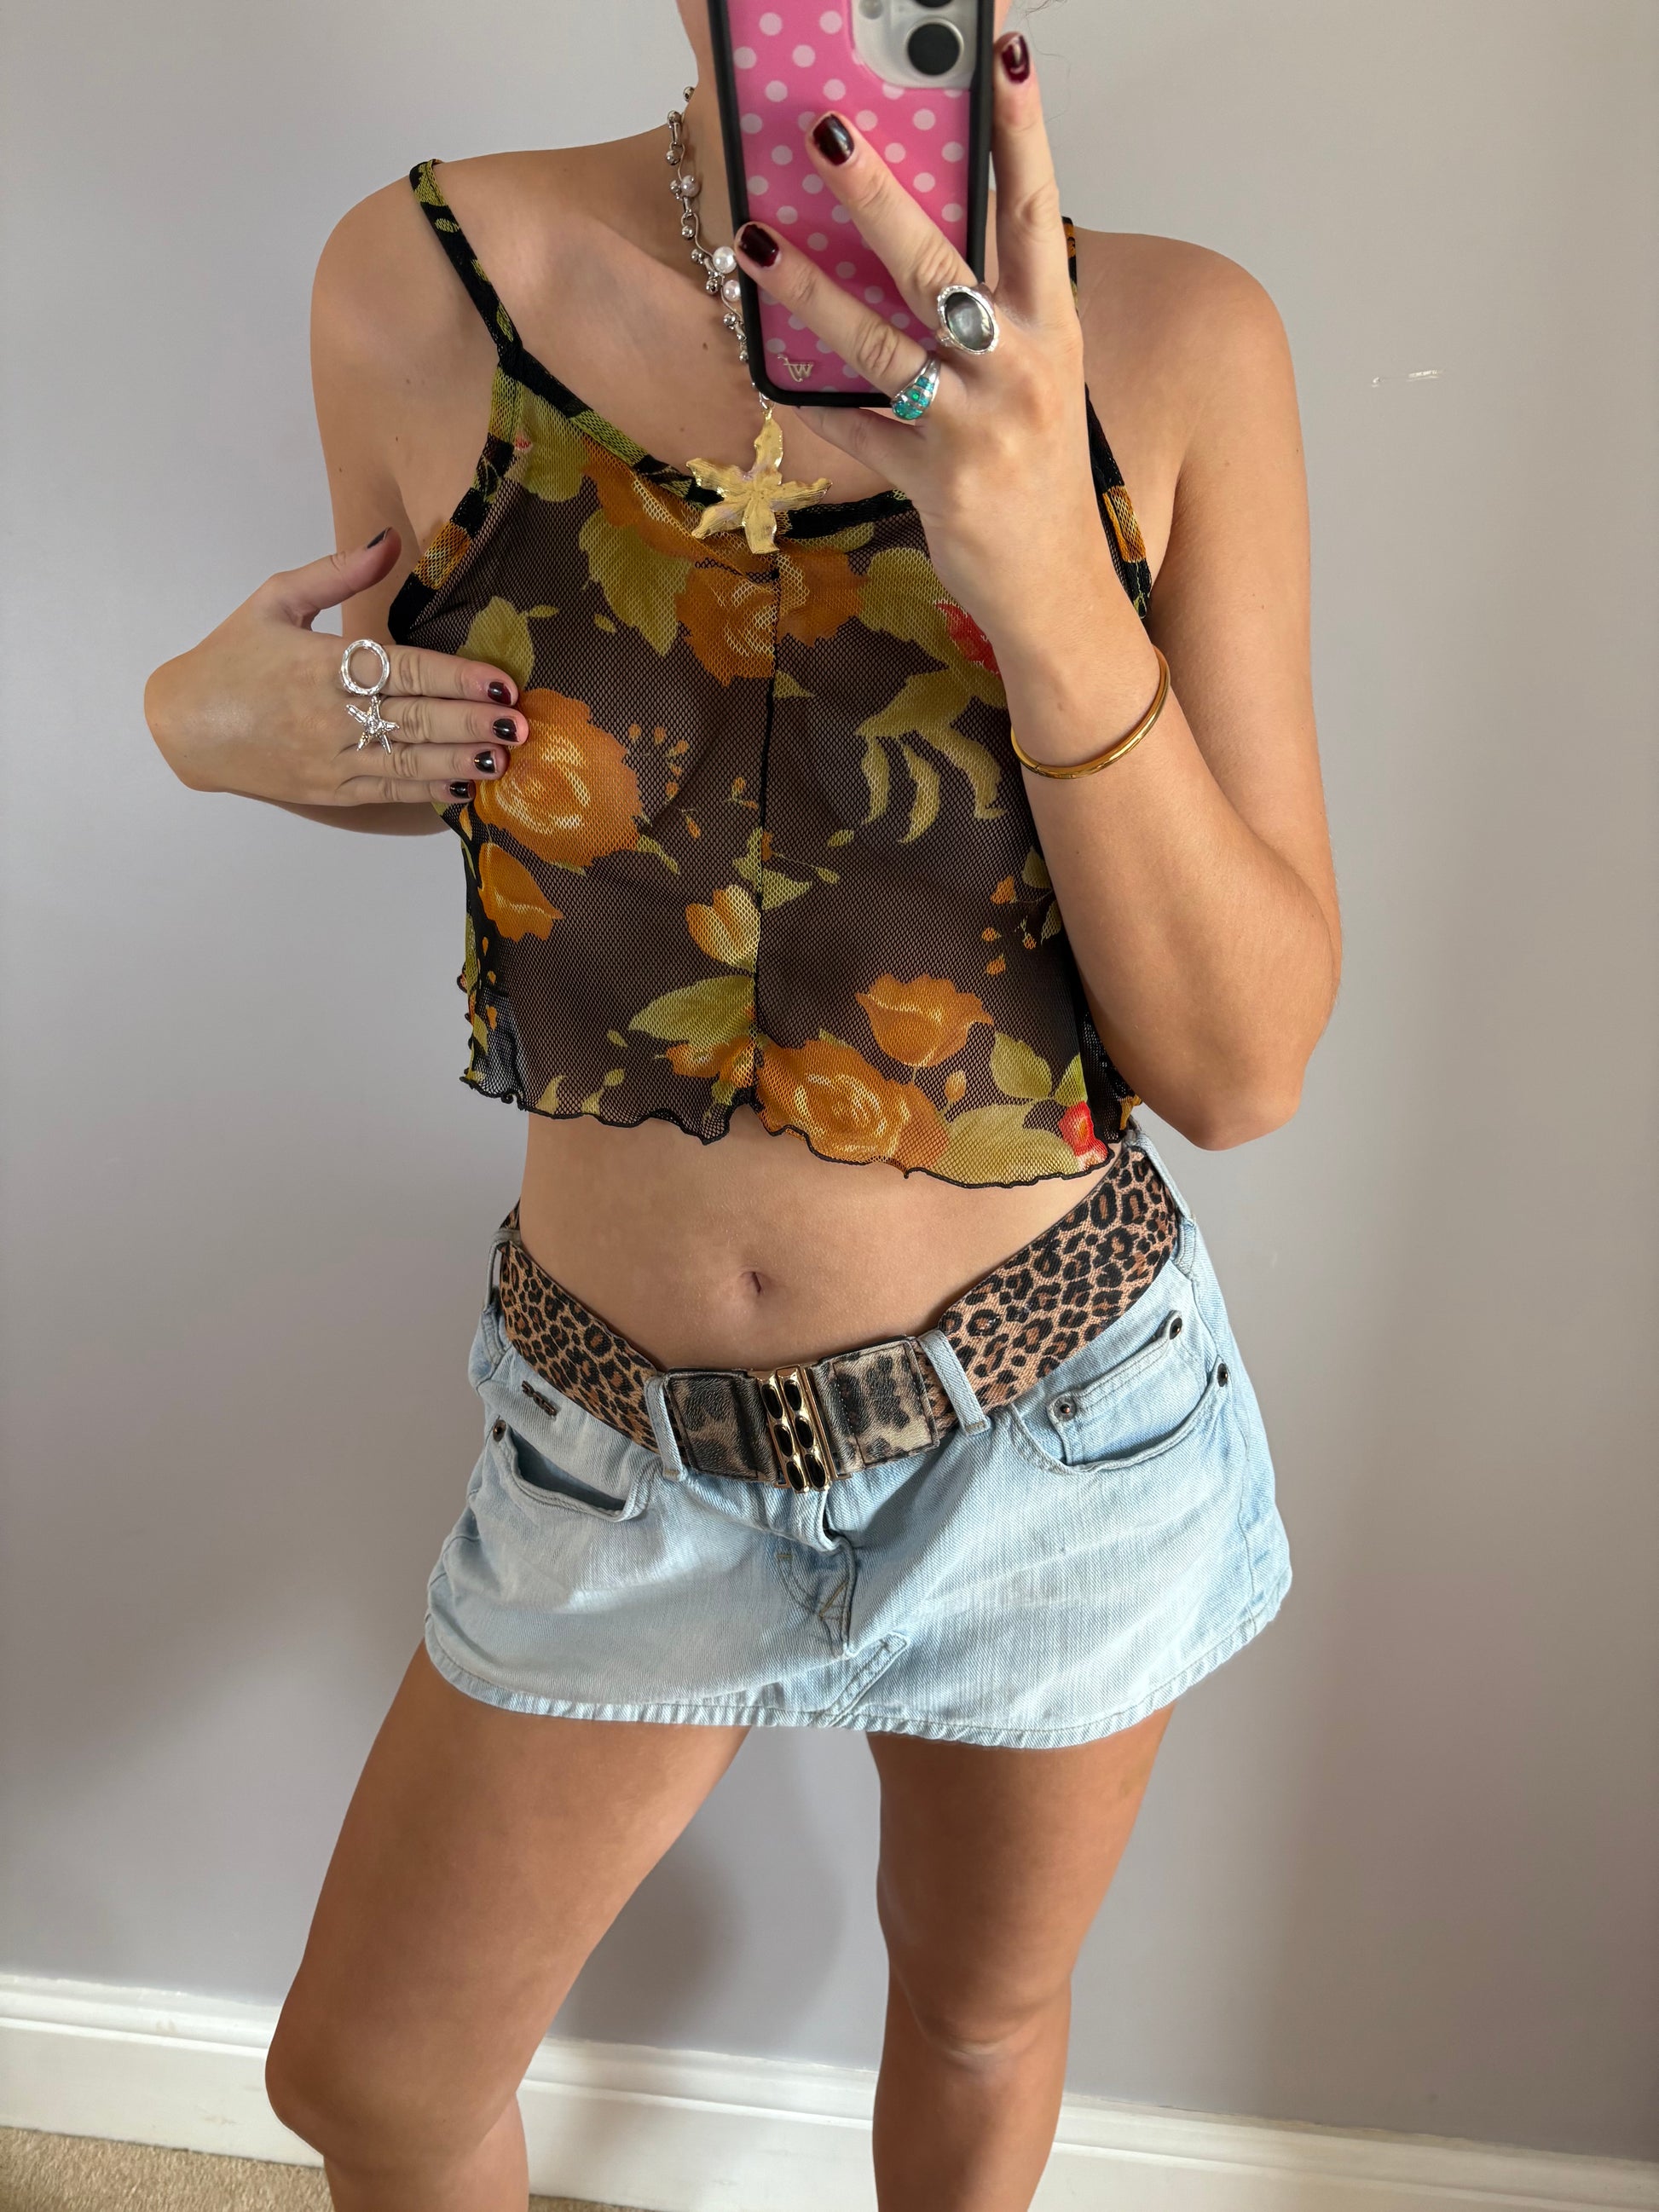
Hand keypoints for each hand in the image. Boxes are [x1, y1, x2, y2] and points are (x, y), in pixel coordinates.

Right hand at [142, 530, 528, 808]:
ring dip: (462, 762)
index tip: (500, 683)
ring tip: (506, 759)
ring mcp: (332, 759)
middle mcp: (332, 715)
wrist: (186, 725)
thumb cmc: (233, 656)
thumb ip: (336, 572)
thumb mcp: (275, 600)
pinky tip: (465, 785)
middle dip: (473, 724)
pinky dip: (429, 790)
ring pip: (409, 763)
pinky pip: (389, 791)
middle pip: (417, 720)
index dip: (457, 679)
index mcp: (322, 663)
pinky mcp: (330, 790)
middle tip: (521, 726)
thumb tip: (388, 539)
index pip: (405, 671)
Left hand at [731, 34, 1110, 648]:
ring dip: (810, 291)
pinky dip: (813, 400)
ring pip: (882, 345)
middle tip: (826, 132)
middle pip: (942, 264)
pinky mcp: (938, 480)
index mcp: (1053, 326)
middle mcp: (1023, 368)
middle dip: (880, 196)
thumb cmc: (1037, 470)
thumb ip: (987, 314)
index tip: (1005, 48)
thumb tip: (908, 240)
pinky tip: (766, 370)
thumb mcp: (1032, 379)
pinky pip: (858, 429)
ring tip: (751, 242)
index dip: (1021, 128)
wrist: (1058, 589)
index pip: (1035, 209)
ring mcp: (980, 427)